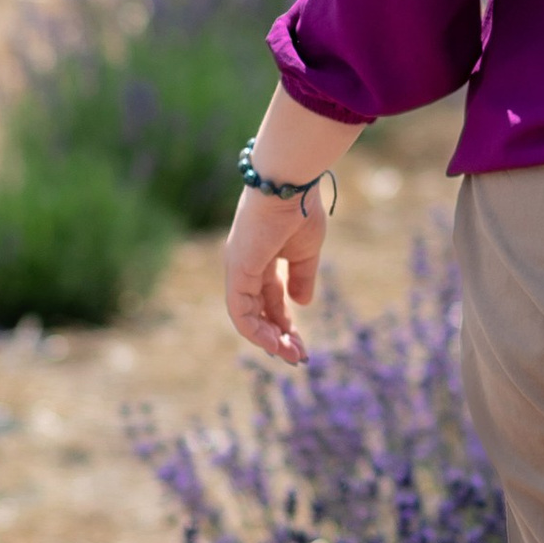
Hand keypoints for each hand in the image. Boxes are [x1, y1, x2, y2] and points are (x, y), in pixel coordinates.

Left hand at [223, 186, 327, 364]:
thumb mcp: (306, 250)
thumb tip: (302, 303)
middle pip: (259, 311)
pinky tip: (276, 343)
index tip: (302, 343)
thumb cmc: (300, 209)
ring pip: (247, 317)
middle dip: (279, 336)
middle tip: (300, 357)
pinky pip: (241, 312)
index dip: (286, 322)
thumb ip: (301, 277)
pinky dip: (256, 331)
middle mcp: (245, 267)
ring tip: (292, 355)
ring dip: (269, 340)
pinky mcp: (237, 272)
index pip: (271, 299)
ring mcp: (239, 270)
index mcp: (262, 259)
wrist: (289, 185)